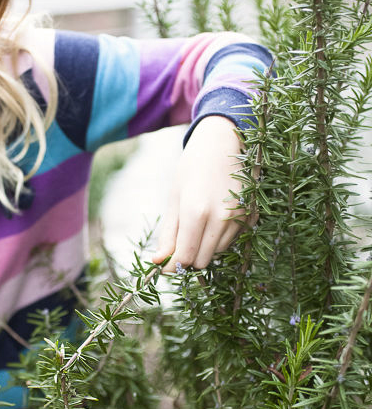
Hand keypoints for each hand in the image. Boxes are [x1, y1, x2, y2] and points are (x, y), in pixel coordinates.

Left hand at [152, 116, 248, 272]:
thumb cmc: (192, 168)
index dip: (172, 266)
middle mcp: (221, 218)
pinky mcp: (251, 216)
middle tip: (178, 244)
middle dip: (188, 258)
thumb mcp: (174, 199)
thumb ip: (167, 234)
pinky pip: (231, 240)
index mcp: (196, 212)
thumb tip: (158, 262)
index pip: (185, 257)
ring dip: (204, 247)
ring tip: (197, 223)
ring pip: (217, 252)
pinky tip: (213, 216)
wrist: (222, 142)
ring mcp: (239, 218)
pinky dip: (219, 237)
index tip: (164, 265)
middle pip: (202, 260)